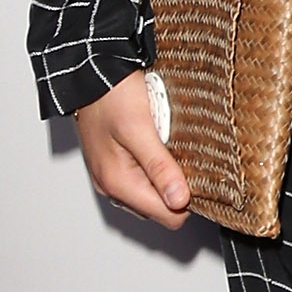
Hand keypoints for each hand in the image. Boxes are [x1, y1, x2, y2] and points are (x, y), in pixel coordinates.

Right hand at [75, 69, 190, 229]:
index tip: (200, 176)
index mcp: (118, 183)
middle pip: (162, 208)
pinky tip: (162, 147)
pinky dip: (159, 167)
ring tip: (174, 148)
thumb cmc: (111, 96)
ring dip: (170, 176)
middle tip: (187, 157)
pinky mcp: (116, 165)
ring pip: (155, 194)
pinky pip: (146, 179)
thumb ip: (159, 167)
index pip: (168, 217)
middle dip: (180, 188)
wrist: (91, 74)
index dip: (189, 200)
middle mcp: (112, 187)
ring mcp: (113, 177)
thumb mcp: (140, 128)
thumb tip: (180, 200)